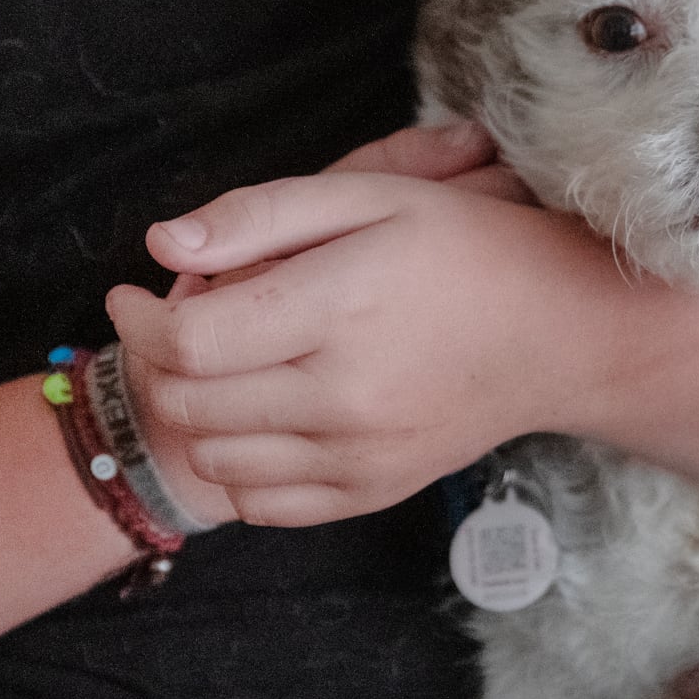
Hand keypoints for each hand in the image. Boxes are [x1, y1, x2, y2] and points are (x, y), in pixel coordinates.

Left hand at [106, 152, 606, 526]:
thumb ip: (263, 215)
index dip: (140, 317)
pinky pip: (260, 502)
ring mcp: (359, 453)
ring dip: (197, 410)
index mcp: (342, 306)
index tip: (135, 292)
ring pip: (214, 456)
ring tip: (233, 362)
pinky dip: (239, 462)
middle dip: (160, 360)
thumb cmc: (468, 249)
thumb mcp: (374, 196)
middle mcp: (346, 393)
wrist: (562, 332)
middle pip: (189, 401)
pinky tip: (265, 412)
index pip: (190, 339)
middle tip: (189, 318)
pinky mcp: (371, 491)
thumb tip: (164, 245)